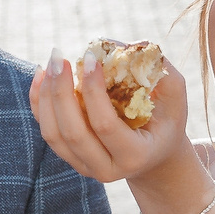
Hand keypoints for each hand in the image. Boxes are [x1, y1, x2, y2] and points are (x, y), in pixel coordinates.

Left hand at [27, 50, 186, 185]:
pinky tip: (41, 76)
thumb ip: (159, 70)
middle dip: (61, 92)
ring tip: (51, 63)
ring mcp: (84, 166)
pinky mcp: (70, 158)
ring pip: (52, 134)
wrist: (154, 156)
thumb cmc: (166, 119)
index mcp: (134, 155)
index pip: (104, 124)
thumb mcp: (174, 96)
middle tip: (60, 58)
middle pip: (71, 132)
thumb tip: (121, 45)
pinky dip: (39, 102)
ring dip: (46, 96)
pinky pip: (46, 131)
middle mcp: (106, 168)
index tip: (89, 58)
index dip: (93, 90)